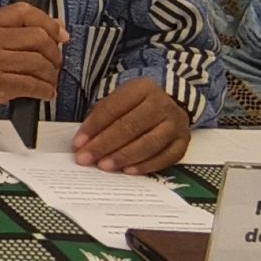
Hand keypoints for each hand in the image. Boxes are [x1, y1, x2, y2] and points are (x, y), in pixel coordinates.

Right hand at [0, 3, 63, 123]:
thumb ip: (10, 33)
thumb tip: (52, 28)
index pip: (24, 11)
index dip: (48, 22)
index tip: (60, 35)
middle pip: (37, 37)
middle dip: (54, 53)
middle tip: (55, 63)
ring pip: (38, 62)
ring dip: (50, 75)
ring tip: (49, 82)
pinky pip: (31, 84)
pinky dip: (44, 91)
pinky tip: (44, 93)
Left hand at [72, 78, 192, 173]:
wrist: (171, 107)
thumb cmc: (136, 107)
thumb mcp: (118, 101)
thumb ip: (101, 118)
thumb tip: (82, 144)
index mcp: (143, 88)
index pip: (114, 107)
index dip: (94, 127)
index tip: (78, 144)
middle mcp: (162, 104)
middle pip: (131, 126)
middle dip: (104, 145)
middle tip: (86, 158)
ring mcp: (176, 124)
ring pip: (149, 143)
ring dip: (123, 157)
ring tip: (104, 166)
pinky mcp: (183, 142)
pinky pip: (165, 158)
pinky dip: (145, 166)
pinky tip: (128, 171)